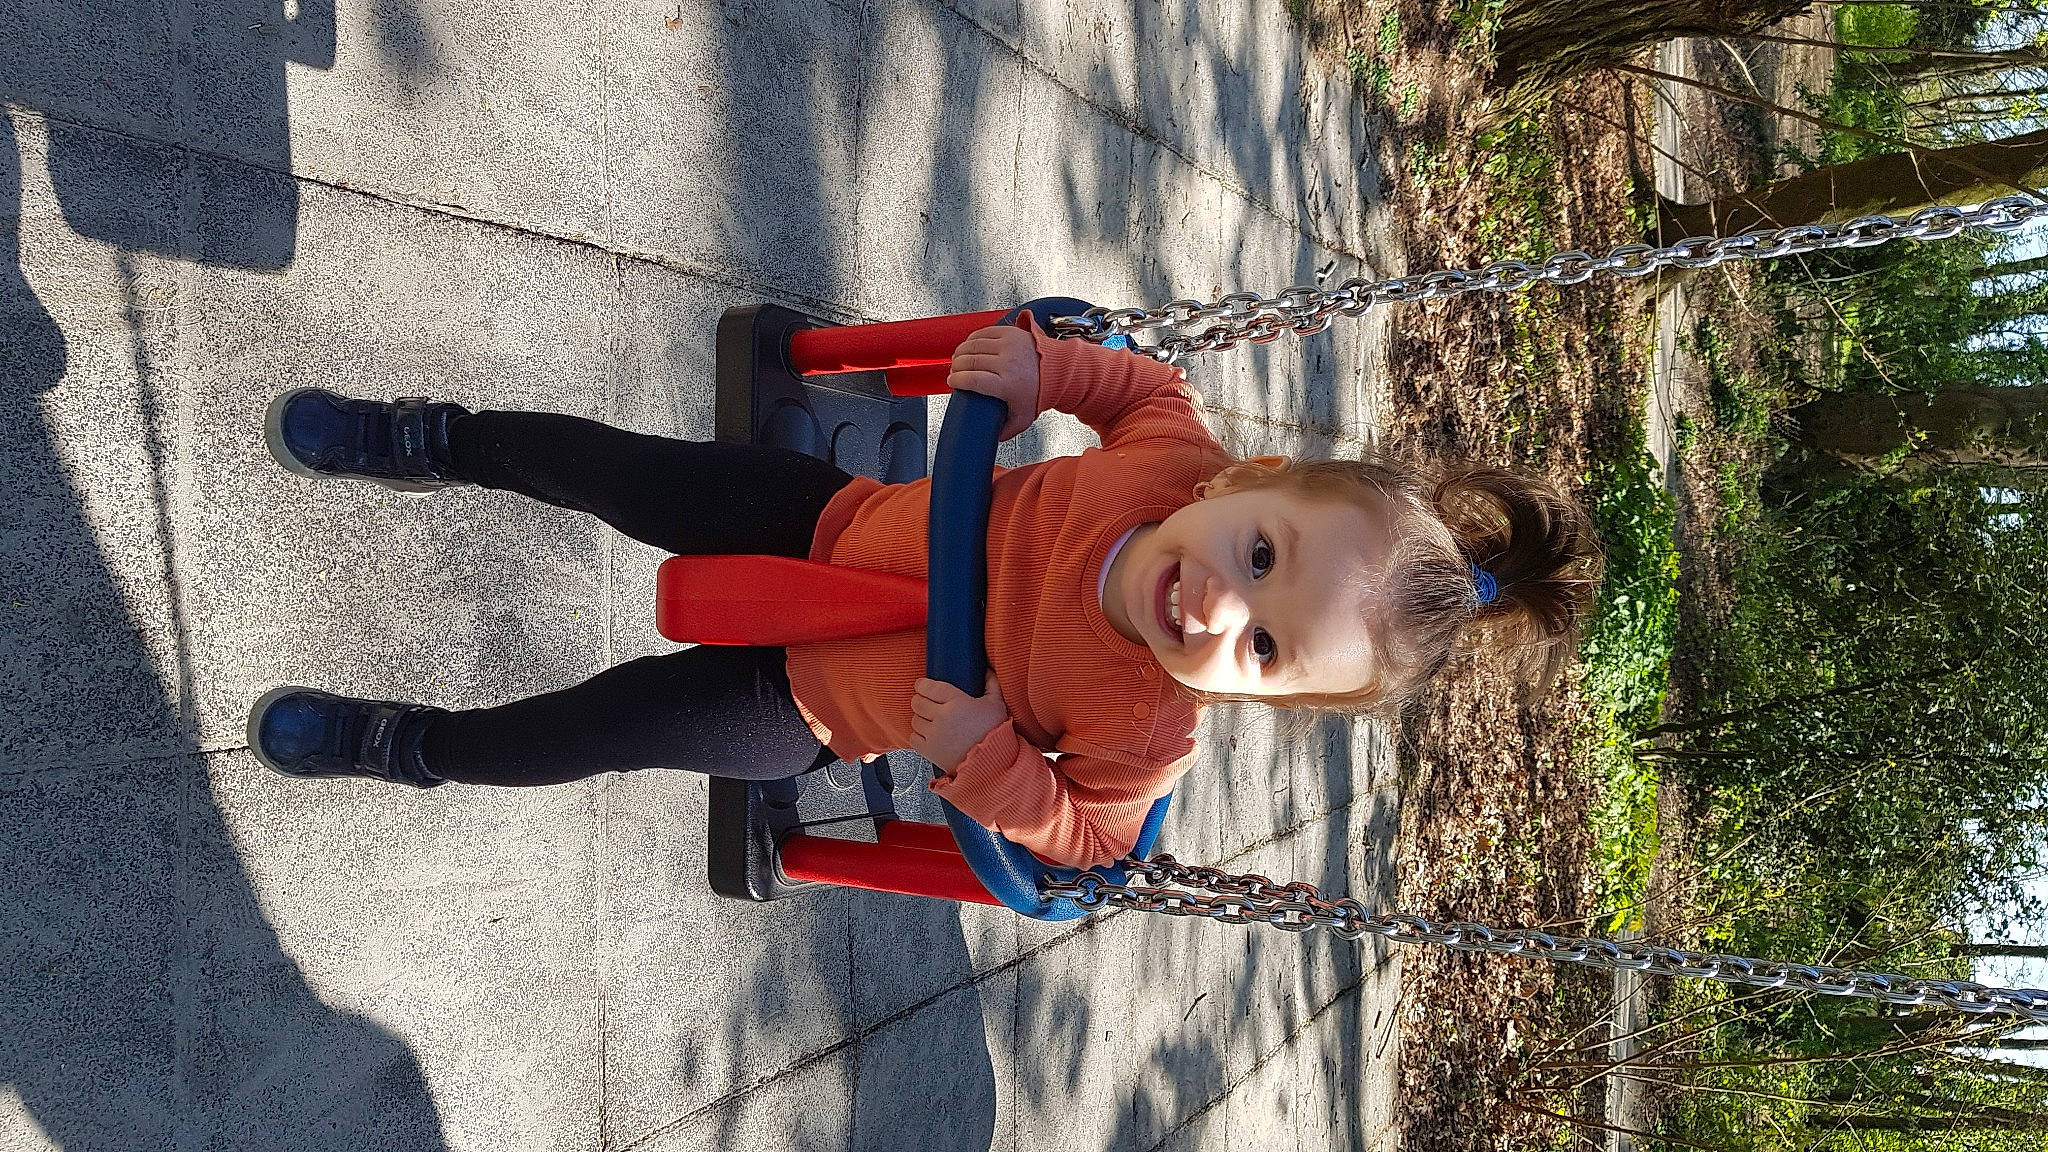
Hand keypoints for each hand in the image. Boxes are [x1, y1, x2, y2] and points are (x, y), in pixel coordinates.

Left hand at [910, 674, 1008, 770]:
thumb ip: (991, 684)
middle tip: (924, 701)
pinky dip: (918, 734)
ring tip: (928, 718)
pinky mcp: (929, 751)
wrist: (992, 762)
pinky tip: (927, 733)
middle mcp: (942, 717)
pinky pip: (913, 738)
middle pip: (918, 702)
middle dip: (919, 699)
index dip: (922, 684)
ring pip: (915, 719)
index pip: (930, 688)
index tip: (921, 684)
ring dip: (920, 717)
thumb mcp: (997, 704)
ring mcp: (934, 735)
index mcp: (957, 702)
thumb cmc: (995, 733)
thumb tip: (987, 670)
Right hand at [947, 321, 1040, 440]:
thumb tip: (989, 437)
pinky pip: (983, 333)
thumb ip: (1004, 431)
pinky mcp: (1010, 333)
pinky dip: (972, 339)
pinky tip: (969, 345)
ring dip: (961, 352)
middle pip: (969, 361)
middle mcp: (1007, 362)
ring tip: (959, 359)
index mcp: (1007, 384)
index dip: (957, 380)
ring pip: (973, 345)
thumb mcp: (1022, 419)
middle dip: (956, 366)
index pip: (972, 379)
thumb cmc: (1040, 393)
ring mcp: (1008, 345)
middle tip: (955, 372)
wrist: (1058, 371)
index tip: (952, 382)